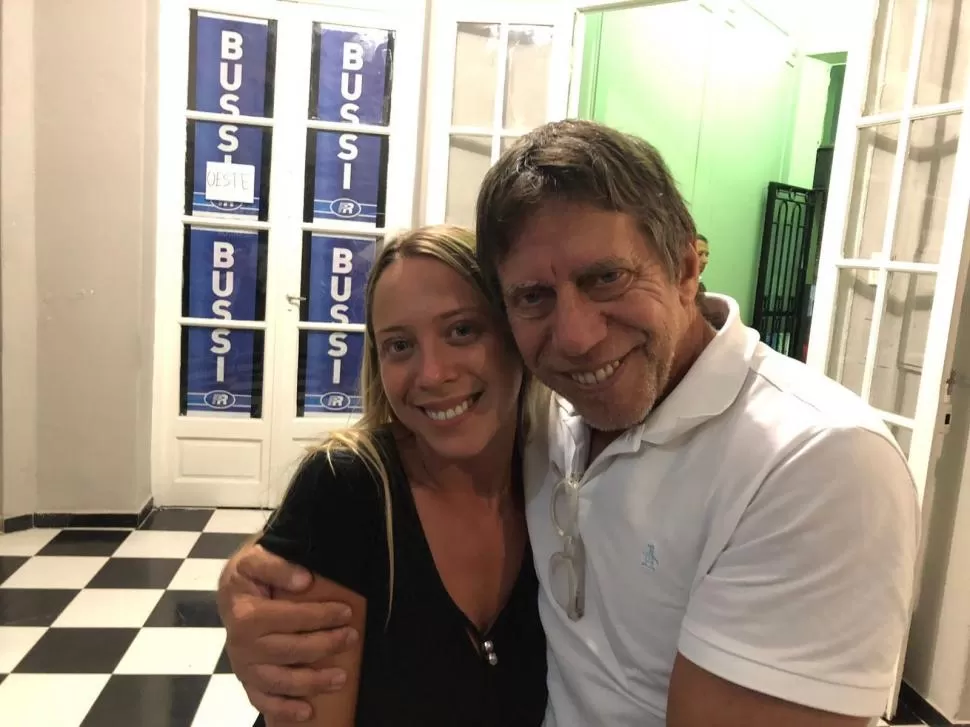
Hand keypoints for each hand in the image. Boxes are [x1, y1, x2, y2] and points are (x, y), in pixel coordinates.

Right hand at [218, 543, 358, 722]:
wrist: (231, 591)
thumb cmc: (250, 574)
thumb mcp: (257, 558)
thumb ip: (277, 565)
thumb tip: (305, 580)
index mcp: (244, 613)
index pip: (288, 617)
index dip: (319, 615)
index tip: (347, 612)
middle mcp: (241, 643)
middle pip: (288, 650)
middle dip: (324, 646)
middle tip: (352, 638)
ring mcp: (243, 665)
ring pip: (278, 681)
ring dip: (311, 683)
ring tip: (341, 678)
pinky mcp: (247, 679)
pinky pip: (262, 700)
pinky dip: (283, 709)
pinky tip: (306, 712)